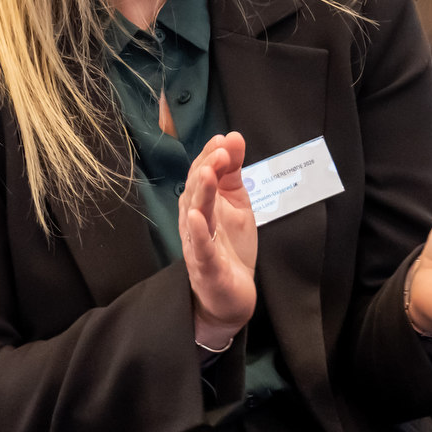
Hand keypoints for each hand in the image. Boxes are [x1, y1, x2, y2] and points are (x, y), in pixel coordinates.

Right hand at [181, 131, 256, 347]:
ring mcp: (198, 244)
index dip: (211, 156)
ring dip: (201, 193)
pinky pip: (200, 248)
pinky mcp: (207, 267)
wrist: (231, 295)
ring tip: (208, 173)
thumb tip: (233, 136)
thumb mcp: (237, 203)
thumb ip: (233, 171)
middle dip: (206, 168)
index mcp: (202, 204)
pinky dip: (198, 232)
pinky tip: (198, 217)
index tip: (224, 140)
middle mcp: (195, 222)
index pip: (201, 174)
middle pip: (196, 191)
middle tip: (220, 151)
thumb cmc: (230, 246)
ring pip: (196, 215)